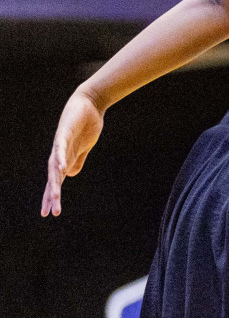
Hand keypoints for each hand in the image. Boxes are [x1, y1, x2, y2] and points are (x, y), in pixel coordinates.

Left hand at [41, 89, 105, 216]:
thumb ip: (77, 159)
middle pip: (54, 179)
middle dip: (52, 196)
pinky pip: (61, 148)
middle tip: (51, 213)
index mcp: (65, 158)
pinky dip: (60, 158)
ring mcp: (60, 144)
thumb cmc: (87, 124)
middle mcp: (58, 154)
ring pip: (55, 167)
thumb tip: (69, 174)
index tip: (48, 213)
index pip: (56, 181)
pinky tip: (61, 169)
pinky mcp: (64, 133)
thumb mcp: (84, 147)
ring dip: (55, 183)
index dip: (51, 197)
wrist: (89, 103)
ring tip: (56, 197)